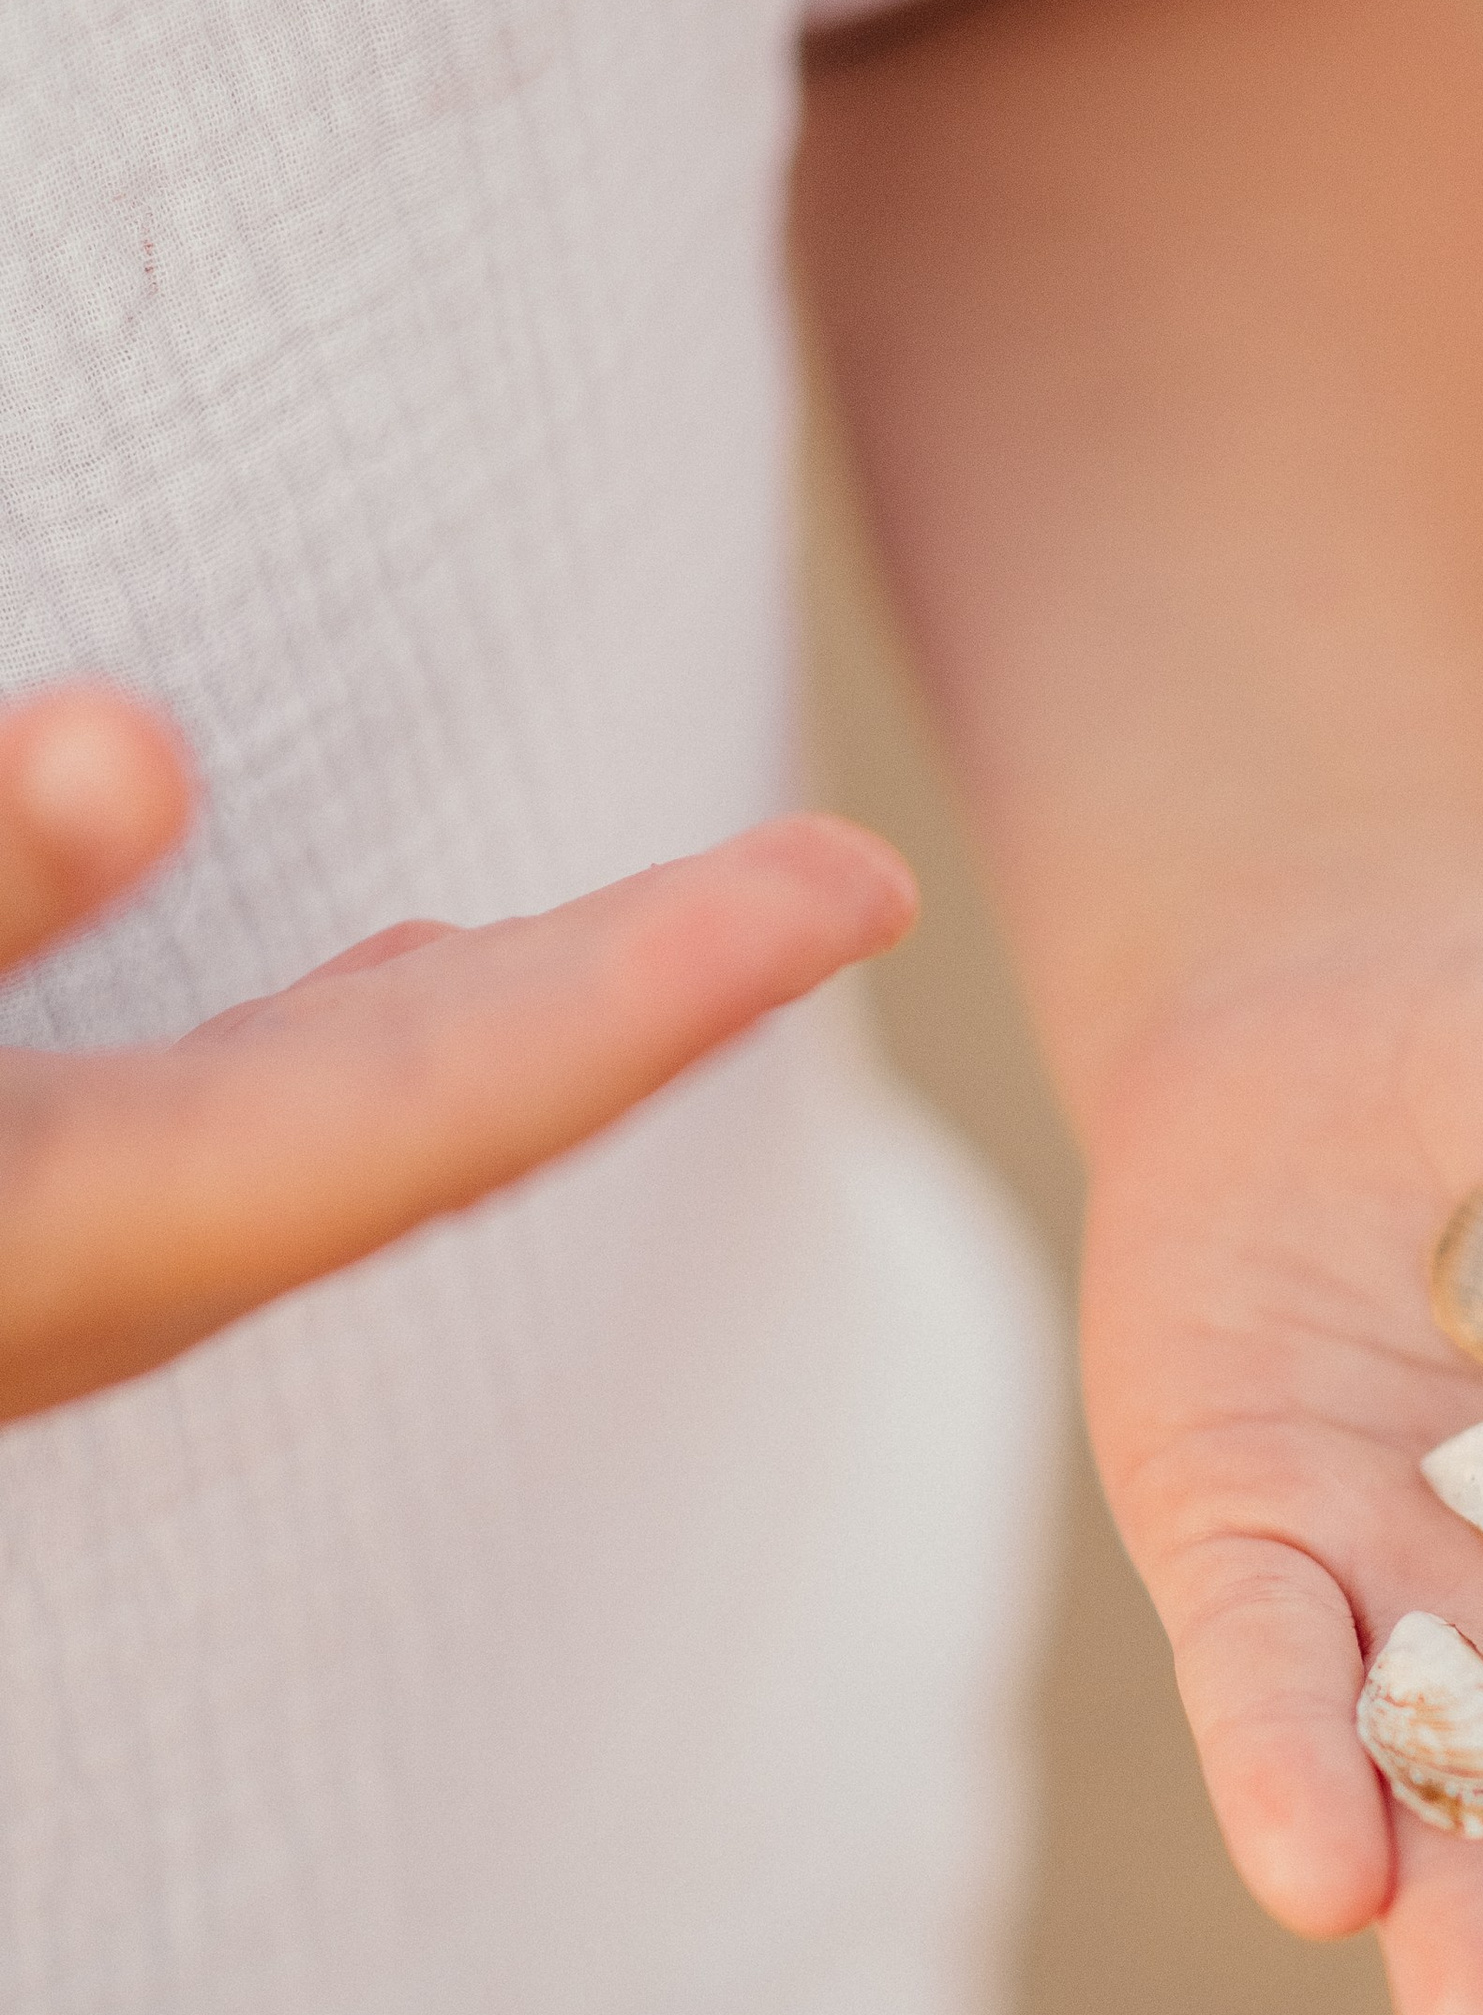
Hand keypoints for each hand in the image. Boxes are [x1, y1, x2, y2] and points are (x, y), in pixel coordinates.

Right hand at [0, 689, 915, 1425]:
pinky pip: (270, 1110)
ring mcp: (85, 1249)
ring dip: (568, 998)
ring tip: (747, 911)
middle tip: (866, 880)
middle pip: (467, 1102)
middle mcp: (131, 1264)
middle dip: (679, 979)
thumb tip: (136, 751)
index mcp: (104, 1225)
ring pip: (381, 1103)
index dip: (667, 989)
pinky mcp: (34, 1209)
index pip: (451, 1101)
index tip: (855, 897)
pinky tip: (432, 969)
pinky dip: (397, 1023)